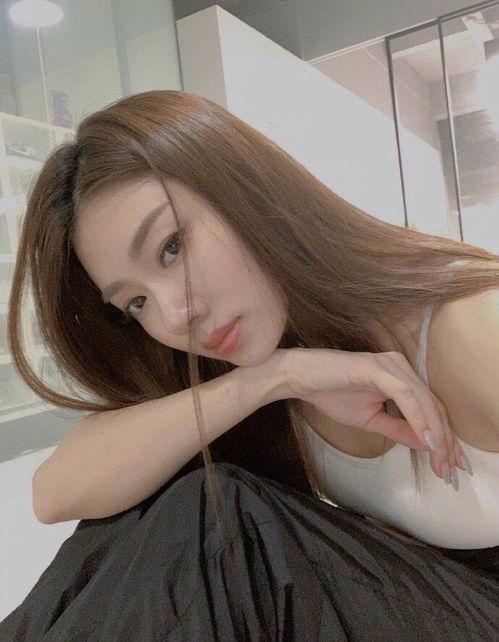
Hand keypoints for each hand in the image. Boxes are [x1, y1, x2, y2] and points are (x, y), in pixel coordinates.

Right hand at [281, 347, 465, 481]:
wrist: (300, 377)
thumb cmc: (330, 393)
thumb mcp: (371, 419)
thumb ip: (399, 429)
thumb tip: (427, 445)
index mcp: (400, 376)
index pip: (430, 408)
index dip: (444, 438)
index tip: (449, 466)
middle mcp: (400, 366)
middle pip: (433, 406)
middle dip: (445, 441)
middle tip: (450, 471)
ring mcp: (390, 365)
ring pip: (424, 401)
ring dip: (436, 433)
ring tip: (441, 460)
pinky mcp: (377, 368)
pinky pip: (405, 394)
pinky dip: (418, 417)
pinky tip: (425, 439)